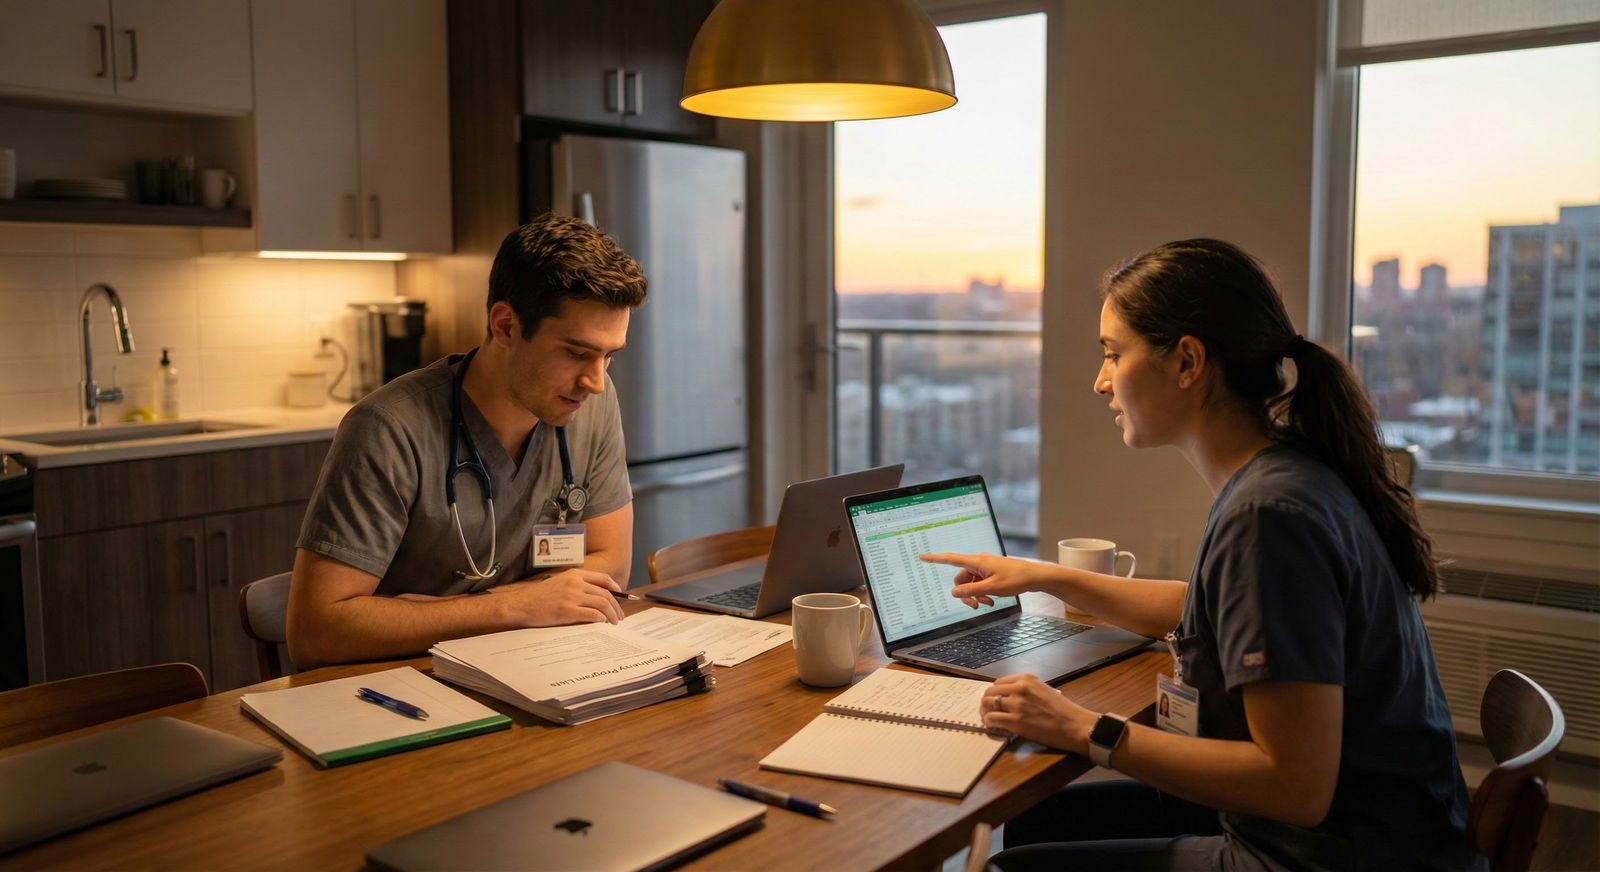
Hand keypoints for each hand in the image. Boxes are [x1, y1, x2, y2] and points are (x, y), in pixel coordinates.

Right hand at [489, 568, 623, 625]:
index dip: (615, 588)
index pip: (603, 579)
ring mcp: (571, 596)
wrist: (522, 605)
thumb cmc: (539, 597)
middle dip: (616, 606)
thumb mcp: (560, 583)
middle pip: (605, 593)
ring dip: (611, 614)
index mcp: (574, 574)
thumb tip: (596, 597)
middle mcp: (575, 583)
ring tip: (613, 621)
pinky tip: (602, 622)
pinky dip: (601, 619)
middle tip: (619, 615)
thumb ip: (577, 586)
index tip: (620, 596)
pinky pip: (592, 614)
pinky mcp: (568, 610)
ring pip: (602, 603)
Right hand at [920, 552, 1063, 607]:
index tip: (922, 557)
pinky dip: (982, 592)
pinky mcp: (992, 573)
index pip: (951, 559)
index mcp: (977, 561)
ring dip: (975, 594)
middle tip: (976, 605)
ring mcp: (986, 567)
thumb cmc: (1016, 579)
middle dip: (965, 593)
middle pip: (961, 578)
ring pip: (971, 583)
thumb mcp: (991, 588)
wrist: (1035, 577)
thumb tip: (954, 591)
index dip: (935, 559)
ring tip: (987, 603)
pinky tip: (991, 599)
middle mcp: (979, 562)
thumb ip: (971, 590)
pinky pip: (980, 583)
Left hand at [979, 674, 1095, 751]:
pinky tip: (993, 726)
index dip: (994, 693)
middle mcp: (1020, 688)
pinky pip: (992, 719)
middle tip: (987, 711)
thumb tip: (1009, 697)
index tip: (993, 701)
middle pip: (990, 692)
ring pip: (988, 705)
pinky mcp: (1017, 721)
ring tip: (988, 719)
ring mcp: (1017, 704)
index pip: (998, 682)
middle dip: (985, 702)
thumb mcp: (1044, 690)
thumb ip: (1026, 690)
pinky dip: (989, 723)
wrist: (1075, 725)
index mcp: (1026, 679)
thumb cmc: (1064, 710)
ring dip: (984, 713)